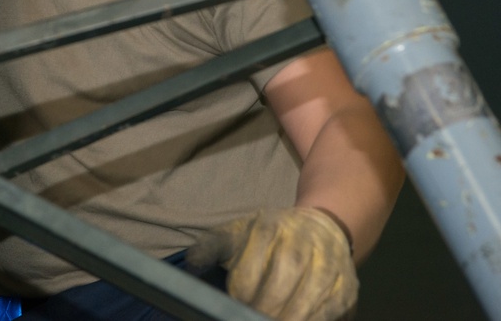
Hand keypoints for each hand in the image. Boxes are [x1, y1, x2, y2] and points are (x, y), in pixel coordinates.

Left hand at [187, 207, 357, 320]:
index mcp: (268, 229)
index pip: (247, 276)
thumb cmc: (270, 236)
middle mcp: (301, 246)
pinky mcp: (346, 288)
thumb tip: (192, 265)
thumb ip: (210, 248)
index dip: (238, 297)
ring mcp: (327, 267)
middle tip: (249, 317)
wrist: (321, 228)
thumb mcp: (236, 233)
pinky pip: (328, 315)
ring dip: (286, 319)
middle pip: (277, 292)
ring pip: (304, 307)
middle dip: (261, 312)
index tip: (234, 303)